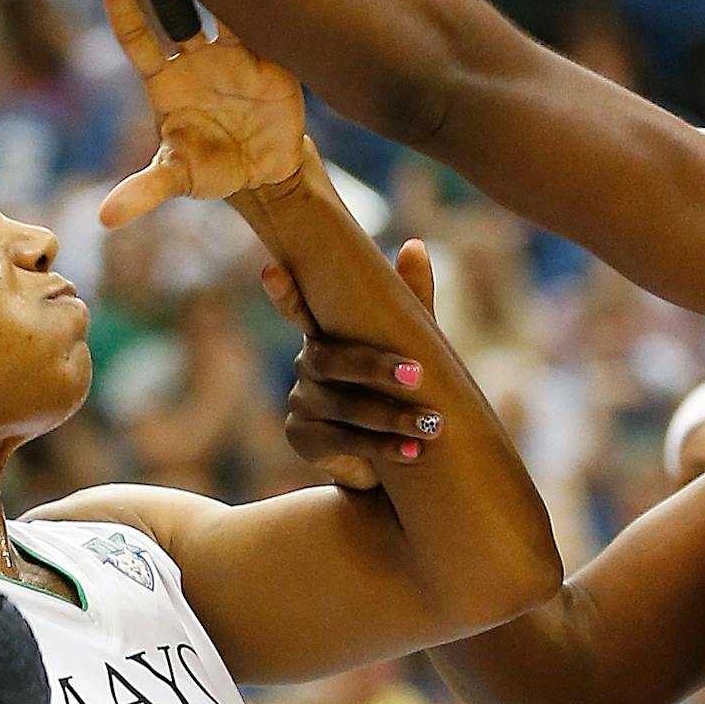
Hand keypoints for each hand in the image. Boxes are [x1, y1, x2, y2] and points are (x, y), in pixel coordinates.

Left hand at [96, 0, 304, 226]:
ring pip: (220, 2)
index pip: (136, 30)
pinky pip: (266, 19)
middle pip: (176, 3)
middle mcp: (196, 57)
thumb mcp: (177, 179)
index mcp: (164, 80)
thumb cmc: (212, 171)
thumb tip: (103, 220)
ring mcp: (234, 53)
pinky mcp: (272, 57)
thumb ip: (144, 191)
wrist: (265, 176)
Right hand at [266, 238, 438, 489]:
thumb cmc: (398, 390)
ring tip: (432, 424)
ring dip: (391, 415)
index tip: (272, 271)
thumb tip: (415, 244)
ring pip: (342, 405)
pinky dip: (381, 446)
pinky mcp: (301, 438)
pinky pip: (341, 440)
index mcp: (328, 334)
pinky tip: (414, 452)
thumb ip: (411, 300)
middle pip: (332, 361)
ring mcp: (301, 401)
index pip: (301, 309)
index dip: (285, 294)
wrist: (392, 459)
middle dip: (376, 367)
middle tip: (419, 375)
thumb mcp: (411, 344)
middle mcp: (308, 363)